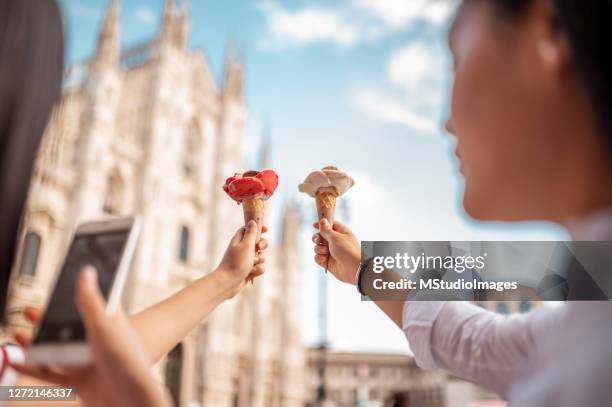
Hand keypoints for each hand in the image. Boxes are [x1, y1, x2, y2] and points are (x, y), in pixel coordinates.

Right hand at [11, 267, 170, 406]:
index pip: (92, 302)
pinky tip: (17, 360)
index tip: (59, 284)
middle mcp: (97, 341)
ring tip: (18, 333)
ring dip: (37, 342)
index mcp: (109, 323)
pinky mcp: (79, 381)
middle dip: (48, 319)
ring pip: (57, 350)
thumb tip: (86, 271)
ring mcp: (88, 362)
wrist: (131, 401)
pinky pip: (50, 374)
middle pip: (69, 326)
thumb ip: (91, 301)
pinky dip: (32, 367)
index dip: (77, 293)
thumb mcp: (105, 327)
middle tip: (28, 311)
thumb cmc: (127, 362)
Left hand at [215, 221, 267, 296]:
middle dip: (263, 245)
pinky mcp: (249, 270)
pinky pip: (260, 267)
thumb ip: (251, 233)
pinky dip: (258, 270)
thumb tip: (252, 221)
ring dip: (260, 260)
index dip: (258, 228)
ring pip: (261, 256)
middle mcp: (243, 249)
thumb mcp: (246, 245)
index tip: (266, 229)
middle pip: (258, 242)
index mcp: (239, 240)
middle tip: (259, 248)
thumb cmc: (236, 262)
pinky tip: (252, 273)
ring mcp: (246, 260)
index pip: (249, 229)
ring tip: (253, 264)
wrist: (228, 282)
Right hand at [313, 219, 360, 283]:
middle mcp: (336, 241)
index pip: (330, 225)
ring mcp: (331, 252)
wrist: (354, 269)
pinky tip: (325, 259)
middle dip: (317, 238)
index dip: (322, 224)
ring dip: (319, 249)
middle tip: (318, 240)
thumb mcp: (336, 237)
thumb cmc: (347, 251)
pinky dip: (320, 258)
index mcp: (341, 232)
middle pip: (321, 236)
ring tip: (326, 252)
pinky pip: (318, 257)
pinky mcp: (328, 261)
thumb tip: (322, 220)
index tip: (314, 225)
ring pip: (317, 247)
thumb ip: (326, 230)